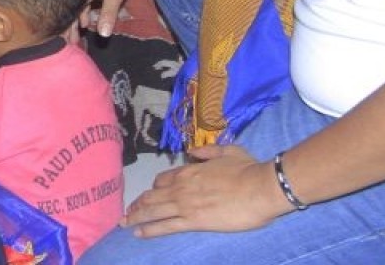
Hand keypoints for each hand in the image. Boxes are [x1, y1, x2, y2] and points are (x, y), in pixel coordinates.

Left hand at [122, 145, 290, 236]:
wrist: (260, 187)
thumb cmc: (248, 169)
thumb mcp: (227, 151)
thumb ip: (206, 151)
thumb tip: (191, 152)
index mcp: (189, 170)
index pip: (163, 180)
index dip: (154, 188)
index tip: (149, 194)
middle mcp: (182, 187)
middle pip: (152, 196)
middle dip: (138, 204)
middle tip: (127, 212)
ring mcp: (185, 204)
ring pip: (153, 210)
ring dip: (136, 216)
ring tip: (124, 223)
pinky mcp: (193, 221)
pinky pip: (165, 226)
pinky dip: (149, 229)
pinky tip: (138, 233)